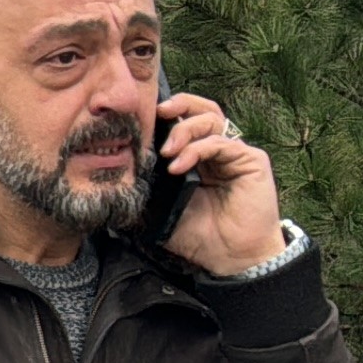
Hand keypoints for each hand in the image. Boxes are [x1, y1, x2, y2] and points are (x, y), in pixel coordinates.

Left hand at [154, 93, 287, 275]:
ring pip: (212, 119)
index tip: (142, 118)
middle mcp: (216, 150)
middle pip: (201, 110)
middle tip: (158, 113)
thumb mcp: (159, 211)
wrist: (230, 257)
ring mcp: (234, 153)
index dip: (166, 115)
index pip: (183, 122)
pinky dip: (198, 149)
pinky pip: (222, 143)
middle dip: (179, 105)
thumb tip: (112, 179)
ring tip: (166, 152)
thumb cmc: (199, 236)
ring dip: (184, 130)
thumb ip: (144, 190)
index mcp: (196, 158)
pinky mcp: (250, 160)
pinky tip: (179, 166)